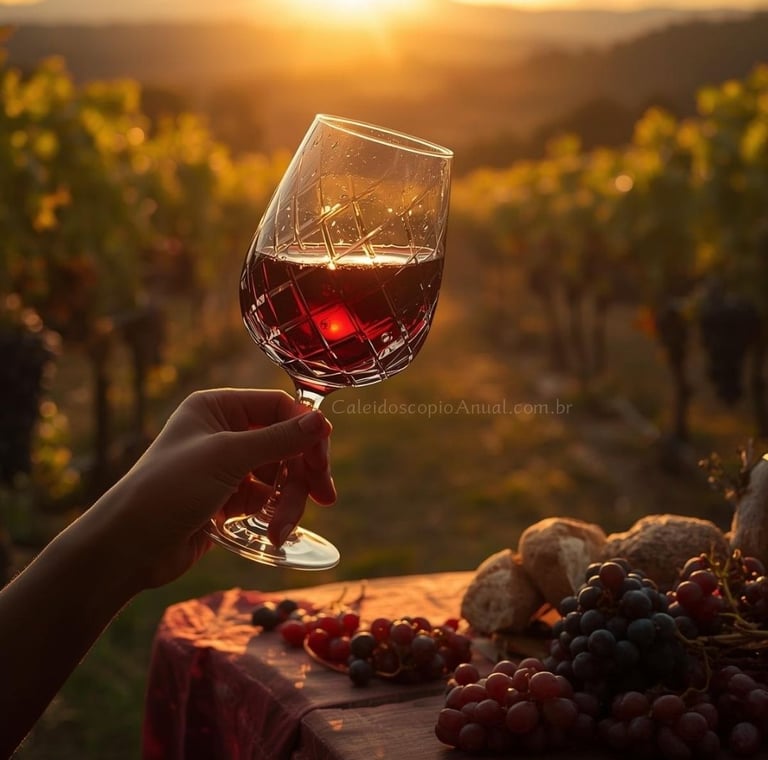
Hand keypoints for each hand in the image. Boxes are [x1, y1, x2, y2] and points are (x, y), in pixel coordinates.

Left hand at [89, 388, 334, 588]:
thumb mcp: (227, 458)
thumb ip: (279, 439)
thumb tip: (322, 420)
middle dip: (302, 473)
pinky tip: (275, 534)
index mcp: (217, 407)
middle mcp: (223, 431)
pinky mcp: (227, 498)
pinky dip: (274, 515)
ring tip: (282, 529)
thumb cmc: (168, 490)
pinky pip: (266, 499)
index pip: (278, 407)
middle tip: (325, 497)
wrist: (126, 549)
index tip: (323, 461)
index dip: (305, 430)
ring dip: (288, 501)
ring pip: (279, 475)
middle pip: (285, 443)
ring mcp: (226, 466)